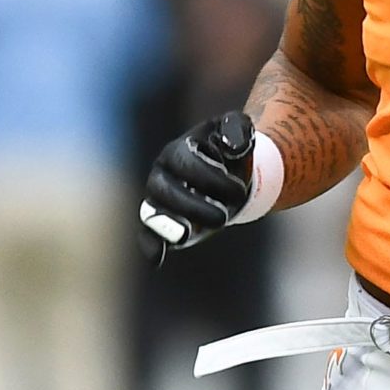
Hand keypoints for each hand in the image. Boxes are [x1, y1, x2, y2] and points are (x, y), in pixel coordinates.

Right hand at [139, 111, 256, 261]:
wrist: (233, 177)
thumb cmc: (233, 152)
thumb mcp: (239, 131)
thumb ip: (238, 129)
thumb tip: (235, 145)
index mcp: (178, 151)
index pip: (186, 163)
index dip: (212, 178)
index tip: (242, 192)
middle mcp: (162, 175)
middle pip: (165, 190)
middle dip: (194, 205)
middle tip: (224, 218)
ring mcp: (160, 201)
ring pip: (152, 213)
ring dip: (170, 225)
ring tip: (188, 236)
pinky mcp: (163, 224)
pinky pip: (148, 235)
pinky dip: (151, 246)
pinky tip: (157, 260)